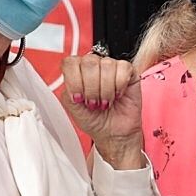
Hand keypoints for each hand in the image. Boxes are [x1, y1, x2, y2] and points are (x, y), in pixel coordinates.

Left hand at [59, 54, 143, 168]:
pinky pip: (123, 68)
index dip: (74, 80)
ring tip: (106, 101)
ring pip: (107, 65)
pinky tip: (117, 95)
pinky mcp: (128, 71)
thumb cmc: (94, 120)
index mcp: (77, 72)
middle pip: (89, 62)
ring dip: (106, 89)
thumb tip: (70, 79)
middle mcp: (93, 67)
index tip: (78, 97)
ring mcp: (111, 67)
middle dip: (91, 88)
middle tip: (94, 102)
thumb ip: (67, 89)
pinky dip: (119, 85)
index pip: (71, 62)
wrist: (114, 133)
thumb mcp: (72, 107)